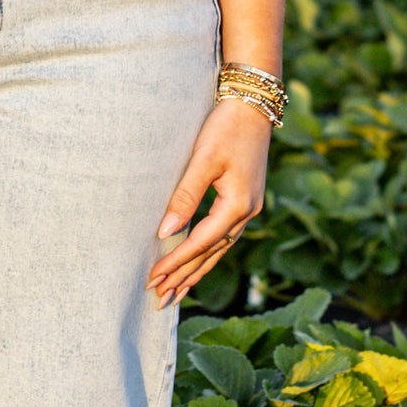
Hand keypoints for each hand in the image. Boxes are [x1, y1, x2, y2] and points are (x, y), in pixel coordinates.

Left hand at [148, 100, 272, 306]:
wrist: (254, 106)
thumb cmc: (226, 128)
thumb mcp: (203, 160)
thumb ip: (185, 196)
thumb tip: (166, 233)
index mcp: (237, 205)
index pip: (200, 244)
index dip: (176, 263)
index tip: (152, 278)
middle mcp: (247, 212)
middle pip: (211, 254)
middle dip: (185, 277)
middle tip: (160, 300)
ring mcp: (248, 208)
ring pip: (219, 249)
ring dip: (197, 271)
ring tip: (176, 292)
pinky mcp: (244, 200)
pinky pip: (223, 237)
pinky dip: (207, 254)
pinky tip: (197, 263)